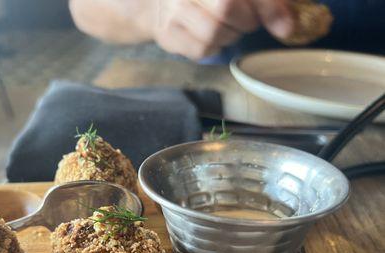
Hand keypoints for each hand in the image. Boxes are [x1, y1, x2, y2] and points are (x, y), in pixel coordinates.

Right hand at [151, 0, 293, 59]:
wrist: (161, 3)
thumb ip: (268, 2)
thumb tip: (287, 28)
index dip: (266, 6)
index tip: (282, 22)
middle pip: (225, 9)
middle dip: (246, 21)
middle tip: (247, 20)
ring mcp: (172, 11)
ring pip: (213, 34)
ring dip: (230, 36)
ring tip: (228, 27)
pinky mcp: (167, 35)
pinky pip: (201, 50)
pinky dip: (214, 47)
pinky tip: (212, 37)